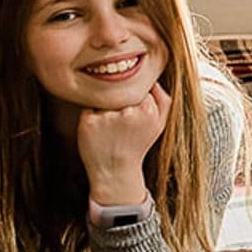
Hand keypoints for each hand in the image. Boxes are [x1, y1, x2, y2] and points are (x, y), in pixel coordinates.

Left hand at [75, 83, 170, 201]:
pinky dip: (92, 118)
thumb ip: (163, 99)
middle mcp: (128, 112)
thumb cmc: (137, 145)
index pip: (137, 89)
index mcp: (148, 110)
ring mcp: (107, 117)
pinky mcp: (88, 123)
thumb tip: (153, 79)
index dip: (134, 102)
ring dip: (105, 111)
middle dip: (119, 105)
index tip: (133, 119)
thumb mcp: (159, 124)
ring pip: (104, 99)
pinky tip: (99, 133)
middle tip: (120, 126)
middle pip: (120, 92)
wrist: (115, 172)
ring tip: (110, 130)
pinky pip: (89, 108)